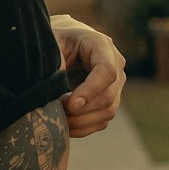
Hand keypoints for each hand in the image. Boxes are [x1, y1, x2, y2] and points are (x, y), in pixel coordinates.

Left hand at [49, 15, 125, 137]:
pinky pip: (102, 121)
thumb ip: (55, 61)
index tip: (70, 105)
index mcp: (101, 45)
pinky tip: (65, 125)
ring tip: (58, 118)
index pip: (106, 71)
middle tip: (55, 111)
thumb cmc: (56, 41)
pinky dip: (83, 128)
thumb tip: (55, 88)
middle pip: (108, 96)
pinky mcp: (110, 100)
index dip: (90, 91)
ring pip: (108, 111)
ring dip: (81, 121)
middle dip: (81, 110)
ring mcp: (116, 84)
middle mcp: (116, 64)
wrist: (65, 43)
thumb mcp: (52, 43)